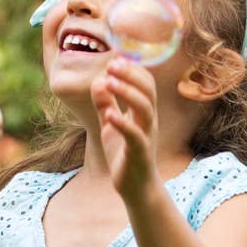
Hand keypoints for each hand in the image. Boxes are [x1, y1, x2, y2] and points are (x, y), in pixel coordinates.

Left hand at [91, 57, 159, 202]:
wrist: (135, 187)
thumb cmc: (124, 154)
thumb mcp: (110, 124)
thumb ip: (105, 104)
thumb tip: (98, 81)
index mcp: (143, 112)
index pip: (144, 83)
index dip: (131, 69)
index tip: (114, 59)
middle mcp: (148, 120)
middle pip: (148, 90)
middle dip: (131, 75)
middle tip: (112, 64)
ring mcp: (146, 135)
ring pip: (145, 108)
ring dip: (127, 92)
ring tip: (109, 81)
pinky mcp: (140, 152)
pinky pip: (135, 135)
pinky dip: (122, 123)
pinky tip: (109, 115)